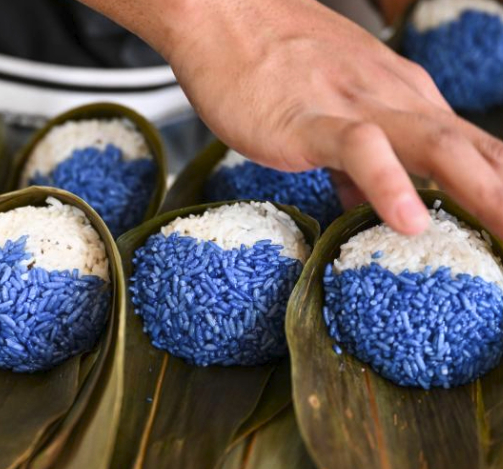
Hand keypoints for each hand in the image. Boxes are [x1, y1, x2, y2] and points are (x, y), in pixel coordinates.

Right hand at [81, 0, 502, 237]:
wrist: (221, 15)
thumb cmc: (270, 62)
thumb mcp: (330, 114)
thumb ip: (358, 161)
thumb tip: (369, 204)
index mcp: (404, 99)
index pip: (474, 151)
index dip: (499, 191)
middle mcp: (395, 99)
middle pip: (477, 153)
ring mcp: (356, 105)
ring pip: (437, 148)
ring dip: (484, 194)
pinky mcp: (311, 118)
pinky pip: (359, 149)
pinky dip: (389, 182)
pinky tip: (408, 220)